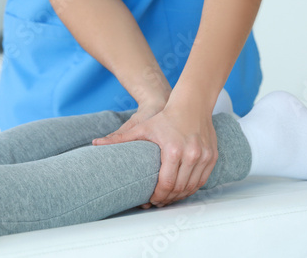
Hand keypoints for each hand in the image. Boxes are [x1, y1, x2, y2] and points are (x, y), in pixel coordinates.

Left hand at [93, 104, 217, 207]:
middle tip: (157, 202)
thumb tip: (95, 144)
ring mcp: (204, 156)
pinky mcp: (211, 156)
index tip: (150, 200)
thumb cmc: (166, 117)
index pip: (166, 183)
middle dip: (167, 199)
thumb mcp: (142, 127)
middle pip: (179, 188)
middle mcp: (191, 154)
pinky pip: (203, 179)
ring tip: (168, 198)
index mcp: (173, 150)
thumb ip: (120, 138)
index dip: (158, 196)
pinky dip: (192, 188)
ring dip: (180, 196)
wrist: (192, 104)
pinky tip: (182, 189)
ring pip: (192, 186)